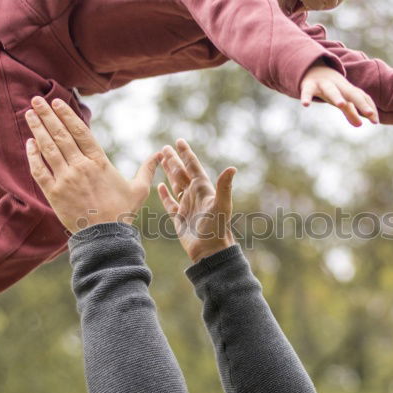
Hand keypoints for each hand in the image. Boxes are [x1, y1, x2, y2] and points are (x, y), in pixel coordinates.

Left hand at [25, 97, 159, 232]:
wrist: (105, 237)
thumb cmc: (122, 212)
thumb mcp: (139, 188)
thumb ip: (147, 168)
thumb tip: (161, 154)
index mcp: (99, 161)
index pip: (80, 131)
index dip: (67, 114)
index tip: (57, 101)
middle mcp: (81, 167)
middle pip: (61, 134)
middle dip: (47, 115)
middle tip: (36, 99)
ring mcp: (65, 179)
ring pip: (48, 148)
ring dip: (37, 129)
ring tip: (29, 113)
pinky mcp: (54, 193)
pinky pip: (39, 170)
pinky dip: (33, 155)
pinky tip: (29, 142)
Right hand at [156, 139, 236, 262]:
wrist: (210, 251)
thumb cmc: (217, 228)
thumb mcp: (221, 205)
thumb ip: (224, 186)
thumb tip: (232, 168)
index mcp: (203, 189)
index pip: (193, 167)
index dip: (187, 154)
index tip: (179, 141)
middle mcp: (195, 195)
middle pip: (182, 173)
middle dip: (174, 160)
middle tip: (165, 147)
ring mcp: (187, 206)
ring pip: (175, 185)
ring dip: (169, 173)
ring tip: (161, 162)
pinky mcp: (179, 218)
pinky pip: (170, 202)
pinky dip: (165, 194)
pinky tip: (160, 186)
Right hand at [299, 62, 378, 126]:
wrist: (312, 67)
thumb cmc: (330, 87)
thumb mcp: (341, 98)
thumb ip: (351, 112)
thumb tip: (360, 125)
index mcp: (347, 89)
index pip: (361, 97)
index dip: (369, 108)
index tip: (376, 122)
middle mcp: (338, 86)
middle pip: (351, 93)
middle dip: (361, 103)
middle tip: (369, 114)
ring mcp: (323, 84)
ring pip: (331, 90)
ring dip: (337, 96)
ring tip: (341, 105)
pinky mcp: (309, 85)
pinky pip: (307, 92)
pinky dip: (306, 97)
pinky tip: (305, 105)